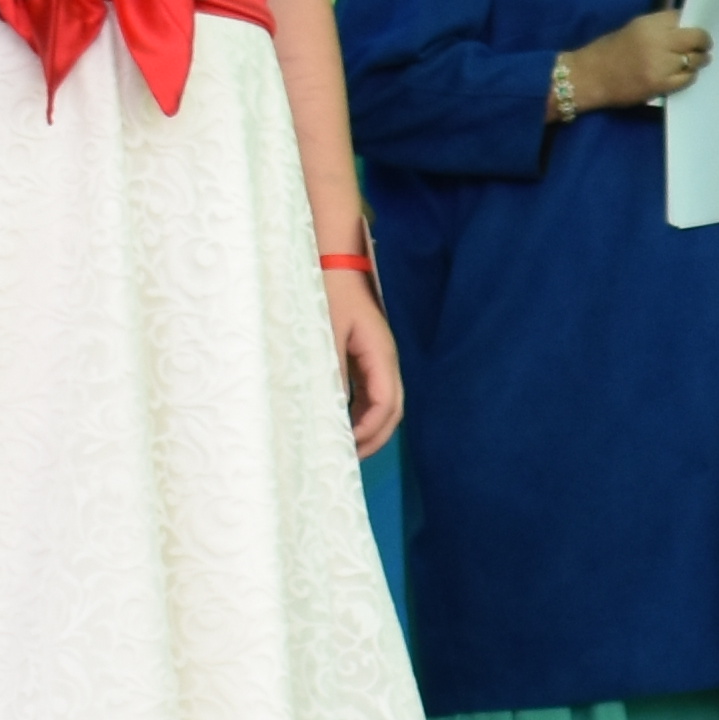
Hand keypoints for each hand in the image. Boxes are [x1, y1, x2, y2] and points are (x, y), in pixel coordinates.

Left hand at [329, 264, 403, 455]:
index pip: (387, 402)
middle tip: (348, 460)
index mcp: (381, 354)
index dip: (370, 429)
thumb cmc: (329, 290)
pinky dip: (361, 414)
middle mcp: (385, 360)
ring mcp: (377, 359)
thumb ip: (331, 369)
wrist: (332, 260)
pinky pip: (371, 394)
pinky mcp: (366, 357)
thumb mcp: (326, 330)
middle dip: (374, 438)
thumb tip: (331, 408)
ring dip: (369, 429)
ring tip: (345, 448)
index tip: (346, 445)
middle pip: (392, 410)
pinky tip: (342, 422)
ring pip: (384, 404)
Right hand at [575, 8, 712, 108]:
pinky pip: (687, 78)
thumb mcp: (632, 30)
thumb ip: (657, 28)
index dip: (689, 23)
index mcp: (648, 24)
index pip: (680, 17)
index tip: (692, 28)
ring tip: (698, 60)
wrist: (588, 77)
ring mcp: (661, 64)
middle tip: (704, 45)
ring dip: (699, 60)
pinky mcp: (660, 85)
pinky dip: (690, 75)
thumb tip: (683, 28)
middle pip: (695, 37)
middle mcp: (657, 41)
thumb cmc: (607, 52)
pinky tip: (685, 74)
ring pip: (695, 59)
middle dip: (703, 41)